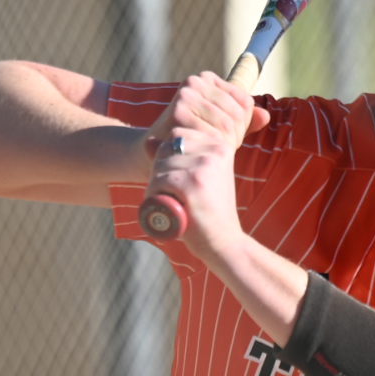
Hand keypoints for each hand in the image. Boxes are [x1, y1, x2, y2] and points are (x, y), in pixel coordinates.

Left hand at [142, 73, 269, 246]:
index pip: (178, 133)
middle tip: (173, 192)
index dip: (169, 156)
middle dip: (160, 169)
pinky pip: (158, 181)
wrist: (224, 242)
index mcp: (220, 145)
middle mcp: (215, 152)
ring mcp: (203, 167)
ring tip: (171, 201)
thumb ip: (175, 156)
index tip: (180, 178)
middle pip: (165, 147)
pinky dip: (154, 195)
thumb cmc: (209, 212)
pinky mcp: (192, 184)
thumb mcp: (197, 177)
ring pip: (159, 165)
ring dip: (156, 184)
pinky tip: (167, 207)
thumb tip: (150, 140)